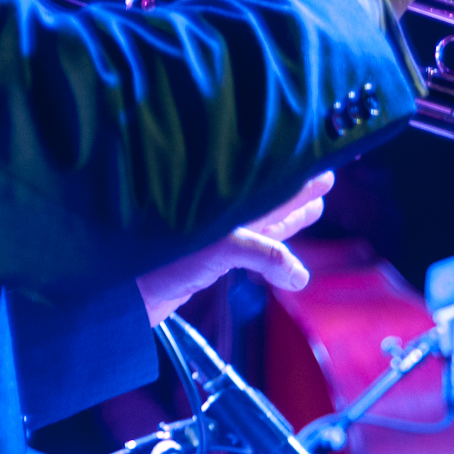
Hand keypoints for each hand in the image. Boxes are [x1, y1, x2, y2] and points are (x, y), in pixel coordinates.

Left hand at [136, 172, 333, 325]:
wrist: (126, 298)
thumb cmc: (161, 262)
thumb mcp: (218, 248)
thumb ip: (262, 253)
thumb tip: (300, 275)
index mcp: (223, 201)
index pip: (266, 180)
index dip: (291, 170)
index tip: (319, 155)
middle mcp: (223, 215)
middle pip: (269, 198)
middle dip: (297, 189)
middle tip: (327, 175)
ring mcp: (217, 238)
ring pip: (265, 223)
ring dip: (291, 217)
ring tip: (317, 204)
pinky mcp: (212, 261)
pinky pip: (254, 252)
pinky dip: (274, 256)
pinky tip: (290, 267)